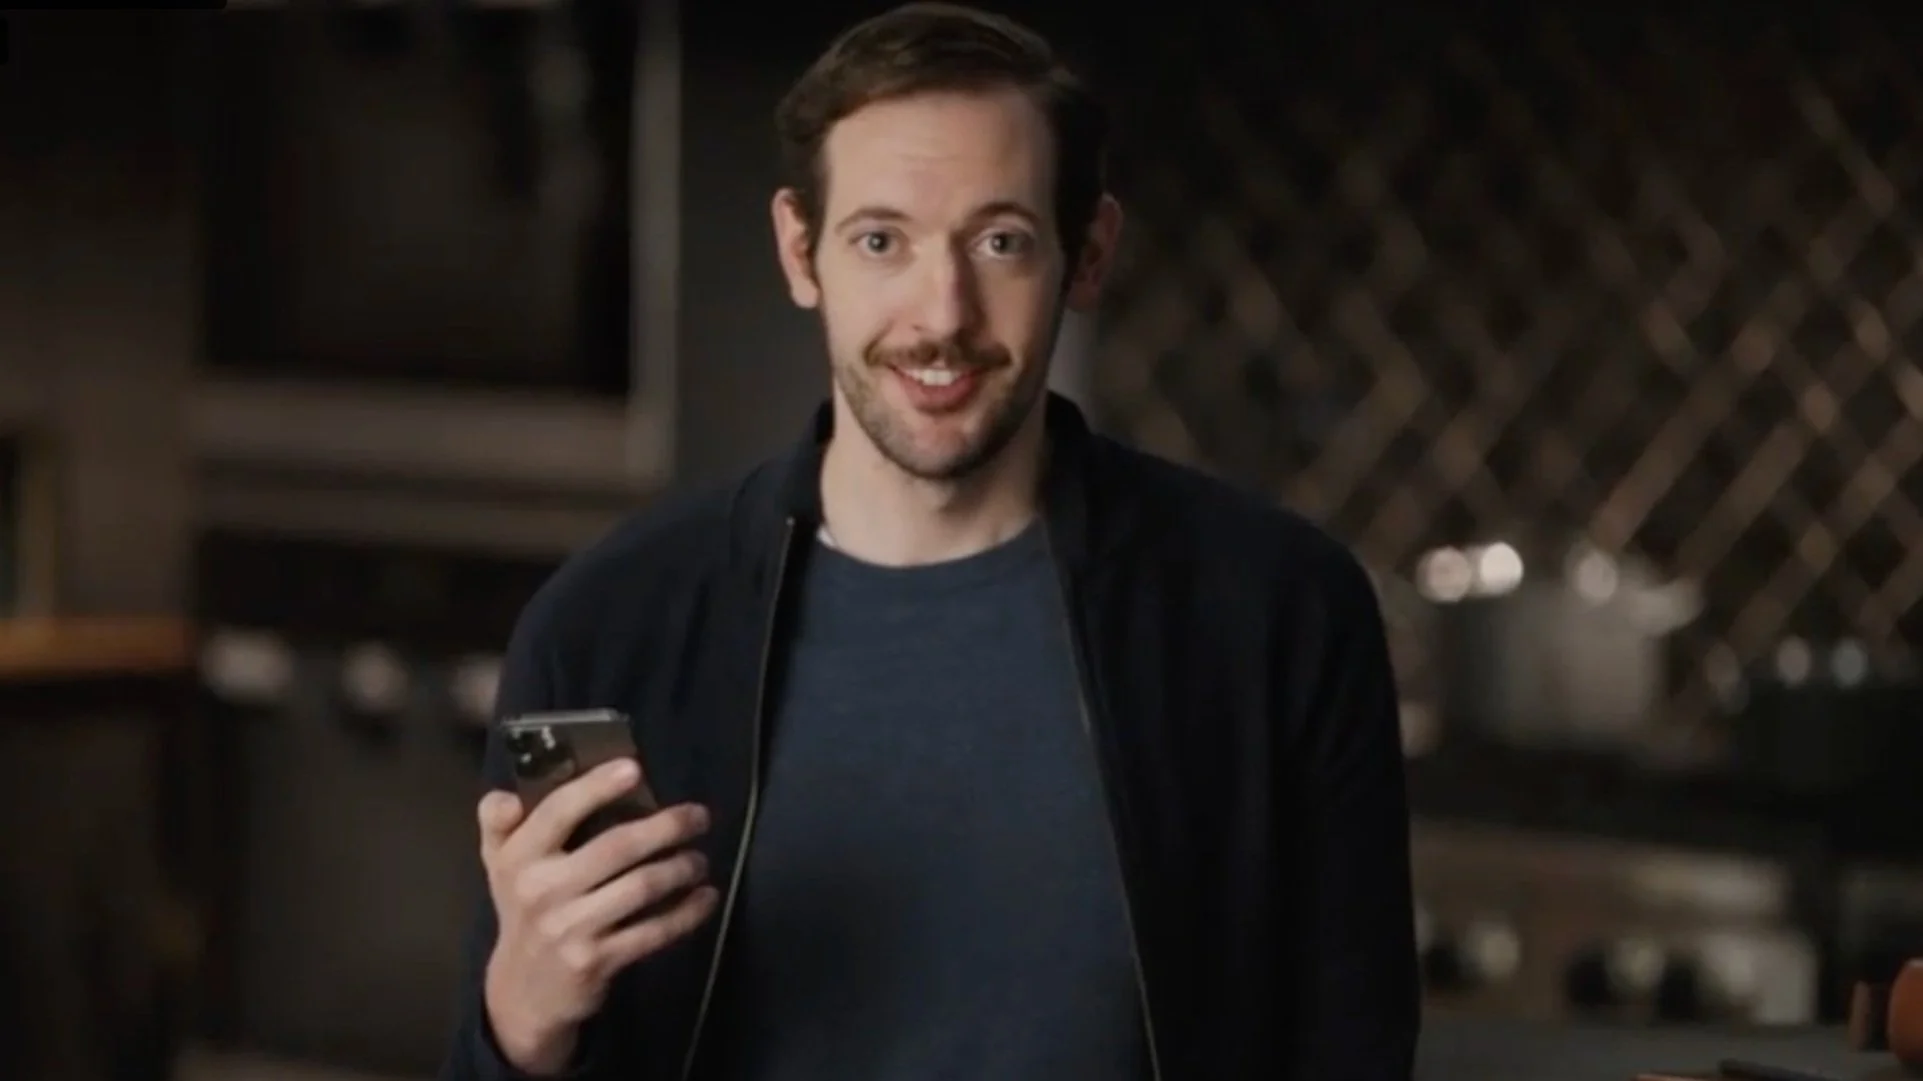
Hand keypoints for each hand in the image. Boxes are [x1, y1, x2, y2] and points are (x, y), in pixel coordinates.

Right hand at [478, 759, 718, 1075]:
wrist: (523, 991)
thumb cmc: (523, 908)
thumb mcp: (500, 864)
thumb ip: (499, 823)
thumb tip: (507, 796)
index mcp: (519, 858)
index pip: (557, 813)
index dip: (595, 788)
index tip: (634, 768)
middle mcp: (542, 890)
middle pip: (616, 847)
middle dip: (666, 827)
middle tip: (699, 816)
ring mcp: (570, 928)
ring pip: (641, 888)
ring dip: (681, 868)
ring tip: (699, 859)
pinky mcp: (596, 961)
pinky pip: (653, 932)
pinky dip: (687, 913)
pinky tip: (706, 897)